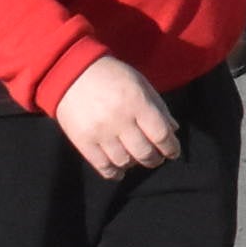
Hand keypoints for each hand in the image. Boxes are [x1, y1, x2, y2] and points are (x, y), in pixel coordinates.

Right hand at [53, 56, 179, 179]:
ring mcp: (100, 132)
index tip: (173, 152)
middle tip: (157, 158)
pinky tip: (120, 170)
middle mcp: (119, 120)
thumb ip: (158, 107)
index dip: (171, 147)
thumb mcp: (140, 83)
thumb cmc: (112, 76)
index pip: (160, 134)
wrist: (72, 73)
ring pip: (124, 162)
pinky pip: (102, 166)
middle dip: (155, 159)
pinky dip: (114, 172)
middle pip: (144, 152)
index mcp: (137, 102)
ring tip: (137, 159)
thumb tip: (173, 130)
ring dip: (135, 164)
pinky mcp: (83, 141)